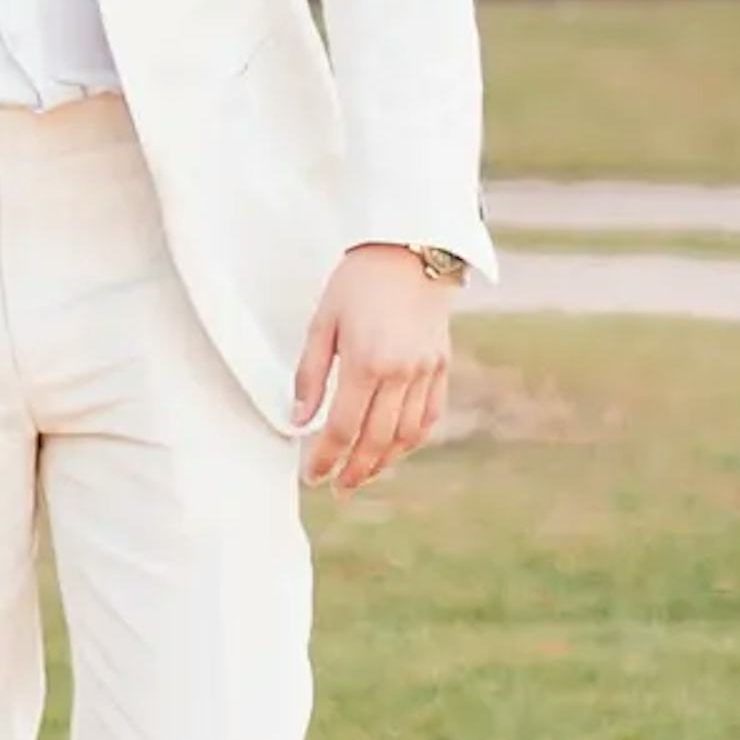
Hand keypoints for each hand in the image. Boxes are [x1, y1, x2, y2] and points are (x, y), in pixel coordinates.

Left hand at [295, 242, 455, 491]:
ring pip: (407, 435)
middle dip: (355, 470)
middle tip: (337, 488)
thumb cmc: (357, 282)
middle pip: (377, 440)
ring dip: (385, 461)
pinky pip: (429, 416)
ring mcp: (426, 372)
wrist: (411, 251)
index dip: (326, 458)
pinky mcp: (441, 367)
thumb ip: (310, 374)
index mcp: (366, 363)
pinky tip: (395, 449)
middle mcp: (401, 374)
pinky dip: (412, 439)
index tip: (313, 477)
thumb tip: (298, 419)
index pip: (342, 427)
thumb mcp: (322, 322)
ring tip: (363, 475)